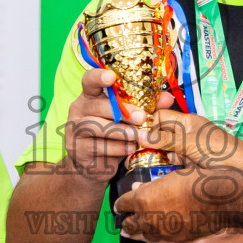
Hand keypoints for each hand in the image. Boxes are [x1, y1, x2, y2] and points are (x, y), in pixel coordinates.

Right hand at [62, 69, 177, 182]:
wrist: (93, 165)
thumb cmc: (113, 136)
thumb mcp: (127, 119)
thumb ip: (146, 106)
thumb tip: (168, 98)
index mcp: (90, 96)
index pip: (89, 80)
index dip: (98, 76)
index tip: (111, 77)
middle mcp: (79, 110)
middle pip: (97, 105)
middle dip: (121, 110)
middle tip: (141, 116)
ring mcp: (75, 130)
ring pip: (95, 126)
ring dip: (120, 131)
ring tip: (137, 135)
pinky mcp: (77, 149)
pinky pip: (97, 146)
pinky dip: (116, 147)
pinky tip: (129, 148)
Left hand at [115, 168, 211, 241]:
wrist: (234, 202)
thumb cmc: (207, 183)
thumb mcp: (177, 176)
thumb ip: (154, 186)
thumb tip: (137, 188)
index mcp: (146, 200)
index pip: (124, 204)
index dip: (121, 205)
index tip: (120, 206)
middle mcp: (152, 222)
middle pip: (131, 227)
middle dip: (127, 225)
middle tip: (125, 224)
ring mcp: (167, 240)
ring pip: (146, 241)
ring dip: (142, 236)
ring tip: (138, 234)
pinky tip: (162, 238)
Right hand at [135, 108, 242, 170]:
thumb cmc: (222, 152)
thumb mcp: (190, 143)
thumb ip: (165, 140)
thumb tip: (139, 136)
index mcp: (187, 121)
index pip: (160, 116)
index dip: (146, 122)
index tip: (130, 131)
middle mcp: (185, 134)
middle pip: (159, 133)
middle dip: (144, 141)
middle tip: (127, 150)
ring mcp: (187, 151)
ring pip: (163, 150)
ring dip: (150, 155)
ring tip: (132, 162)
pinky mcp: (189, 167)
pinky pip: (170, 165)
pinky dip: (160, 168)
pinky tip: (147, 173)